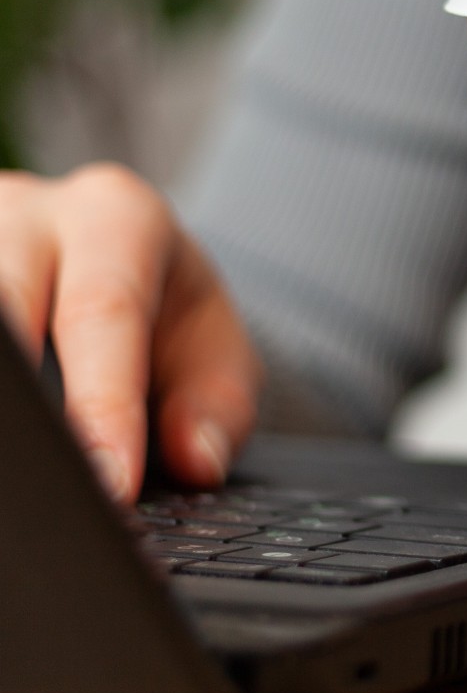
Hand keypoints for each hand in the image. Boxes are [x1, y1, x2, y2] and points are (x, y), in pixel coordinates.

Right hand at [0, 163, 259, 503]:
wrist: (129, 268)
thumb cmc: (170, 320)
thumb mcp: (219, 358)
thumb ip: (217, 411)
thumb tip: (196, 460)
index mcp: (117, 218)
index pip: (104, 311)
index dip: (104, 404)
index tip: (109, 481)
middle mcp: (29, 211)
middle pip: (9, 303)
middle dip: (24, 402)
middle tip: (43, 476)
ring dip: (1, 397)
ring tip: (19, 469)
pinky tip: (6, 430)